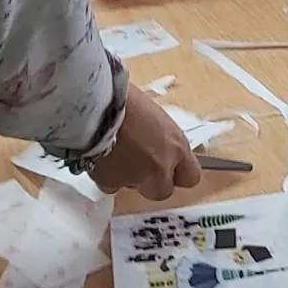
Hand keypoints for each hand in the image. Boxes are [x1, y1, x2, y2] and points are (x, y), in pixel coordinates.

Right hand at [86, 85, 201, 201]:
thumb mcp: (155, 115)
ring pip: (135, 188)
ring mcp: (137, 177)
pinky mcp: (111, 182)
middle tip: (137, 164)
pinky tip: (99, 157)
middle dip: (152, 181)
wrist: (97, 102)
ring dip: (127, 177)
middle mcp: (161, 166)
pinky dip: (106, 175)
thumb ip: (161, 138)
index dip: (176, 173)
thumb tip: (156, 145)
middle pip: (163, 191)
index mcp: (176, 146)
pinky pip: (110, 186)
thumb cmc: (125, 97)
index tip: (167, 168)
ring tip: (113, 154)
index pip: (191, 176)